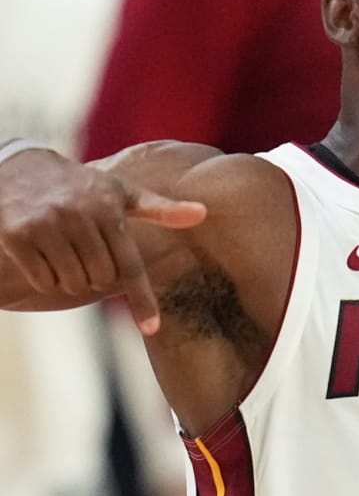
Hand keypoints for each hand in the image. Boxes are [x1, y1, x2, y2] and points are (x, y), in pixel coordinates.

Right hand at [0, 148, 205, 333]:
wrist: (19, 166)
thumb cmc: (82, 186)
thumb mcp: (121, 192)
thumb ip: (161, 208)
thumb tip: (203, 213)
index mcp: (108, 209)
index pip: (131, 265)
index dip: (143, 299)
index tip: (152, 328)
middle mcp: (78, 217)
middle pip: (100, 280)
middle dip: (97, 278)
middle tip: (87, 256)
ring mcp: (46, 225)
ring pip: (72, 283)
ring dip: (72, 280)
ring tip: (66, 254)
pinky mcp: (17, 235)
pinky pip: (43, 279)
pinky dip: (47, 278)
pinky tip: (43, 255)